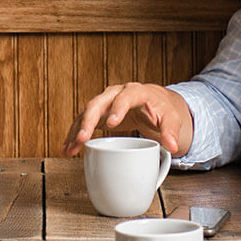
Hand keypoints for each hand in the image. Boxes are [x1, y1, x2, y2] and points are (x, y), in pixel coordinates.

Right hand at [61, 82, 191, 156]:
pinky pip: (83, 122)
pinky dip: (75, 135)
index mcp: (136, 92)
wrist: (154, 104)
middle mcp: (116, 94)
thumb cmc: (162, 110)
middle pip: (97, 103)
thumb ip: (171, 132)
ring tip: (69, 148)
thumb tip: (172, 147)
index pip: (125, 97)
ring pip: (86, 113)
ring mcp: (104, 102)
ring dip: (76, 131)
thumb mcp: (172, 119)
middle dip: (88, 121)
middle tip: (82, 138)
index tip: (111, 124)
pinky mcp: (98, 113)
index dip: (117, 109)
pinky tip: (68, 148)